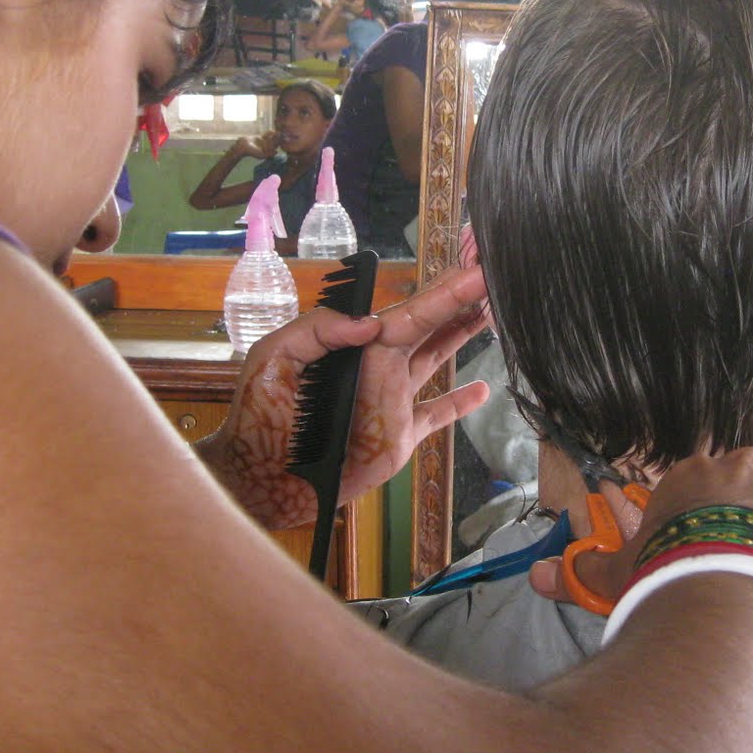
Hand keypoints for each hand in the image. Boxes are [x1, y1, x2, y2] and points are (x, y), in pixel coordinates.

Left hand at [196, 265, 491, 529]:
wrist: (258, 481)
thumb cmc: (258, 420)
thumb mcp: (273, 360)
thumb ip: (316, 331)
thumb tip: (371, 325)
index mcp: (356, 346)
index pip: (409, 312)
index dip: (444, 291)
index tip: (475, 270)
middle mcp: (380, 368)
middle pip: (429, 327)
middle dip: (460, 301)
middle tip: (494, 276)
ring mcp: (392, 402)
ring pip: (437, 360)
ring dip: (462, 335)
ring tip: (493, 311)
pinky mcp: (398, 439)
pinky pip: (434, 416)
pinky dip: (458, 405)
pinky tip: (481, 389)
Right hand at [232, 132, 277, 159]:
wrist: (243, 146)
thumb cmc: (251, 151)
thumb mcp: (261, 154)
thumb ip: (269, 154)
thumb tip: (277, 152)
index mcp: (267, 152)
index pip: (274, 148)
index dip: (278, 144)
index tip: (280, 140)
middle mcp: (266, 148)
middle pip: (273, 143)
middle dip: (277, 139)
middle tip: (281, 135)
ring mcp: (263, 143)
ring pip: (270, 138)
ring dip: (274, 135)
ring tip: (277, 132)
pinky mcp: (260, 138)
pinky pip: (266, 135)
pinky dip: (269, 133)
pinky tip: (272, 130)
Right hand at [530, 449, 752, 616]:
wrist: (724, 583)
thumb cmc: (666, 575)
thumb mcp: (621, 574)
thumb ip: (584, 573)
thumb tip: (537, 577)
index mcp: (693, 475)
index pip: (708, 500)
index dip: (712, 538)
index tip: (713, 572)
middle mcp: (744, 463)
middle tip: (749, 584)